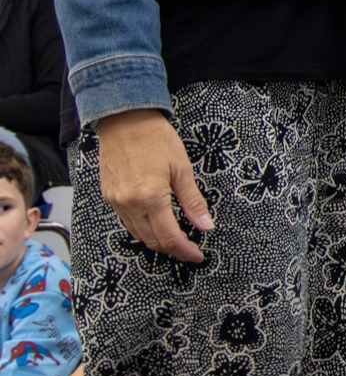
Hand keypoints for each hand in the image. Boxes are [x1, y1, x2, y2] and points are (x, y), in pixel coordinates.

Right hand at [96, 109, 213, 262]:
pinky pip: (126, 222)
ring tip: (176, 238)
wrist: (124, 120)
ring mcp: (116, 202)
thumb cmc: (156, 138)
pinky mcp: (109, 196)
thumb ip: (193, 201)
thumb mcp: (182, 168)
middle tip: (190, 248)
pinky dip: (142, 228)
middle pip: (152, 240)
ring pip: (138, 234)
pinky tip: (156, 222)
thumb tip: (206, 226)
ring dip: (157, 240)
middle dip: (172, 248)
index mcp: (151, 197)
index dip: (185, 250)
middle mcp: (129, 204)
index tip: (198, 255)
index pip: (169, 236)